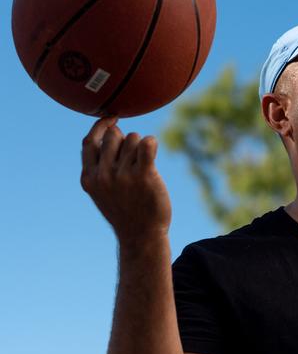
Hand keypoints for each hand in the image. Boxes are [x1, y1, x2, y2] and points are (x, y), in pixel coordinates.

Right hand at [81, 117, 171, 245]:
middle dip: (126, 140)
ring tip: (143, 166)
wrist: (142, 235)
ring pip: (133, 139)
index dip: (101, 126)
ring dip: (140, 146)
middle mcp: (104, 176)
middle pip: (114, 136)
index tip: (112, 118)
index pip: (89, 142)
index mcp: (89, 178)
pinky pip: (147, 144)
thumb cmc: (125, 208)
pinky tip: (152, 147)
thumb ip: (101, 163)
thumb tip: (112, 128)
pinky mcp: (145, 176)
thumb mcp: (103, 189)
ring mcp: (124, 176)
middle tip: (134, 157)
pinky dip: (151, 141)